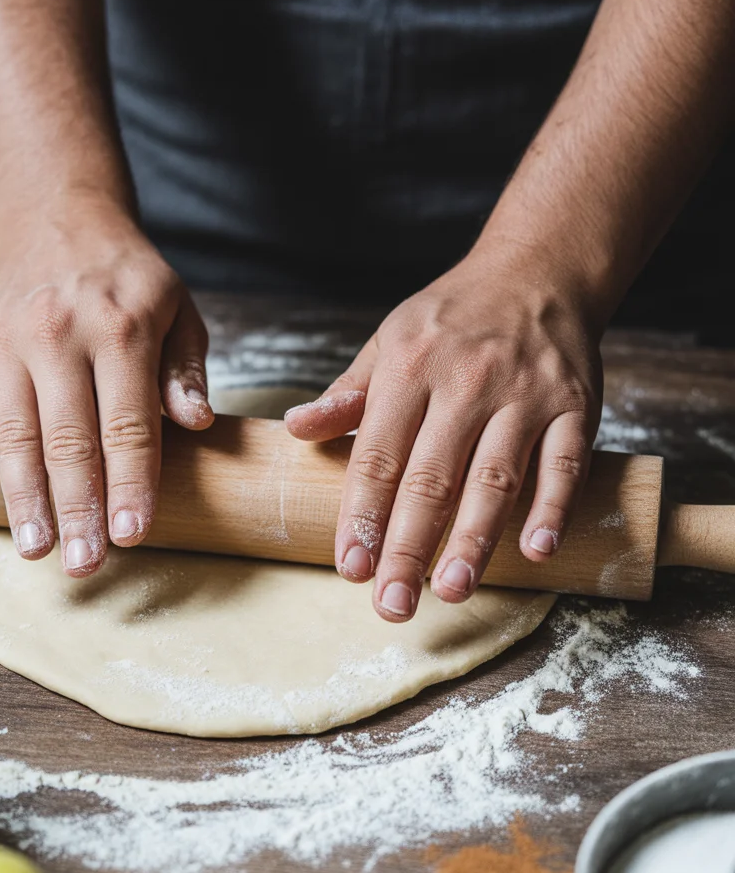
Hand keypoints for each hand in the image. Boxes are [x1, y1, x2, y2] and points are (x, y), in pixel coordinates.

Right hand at [0, 200, 212, 576]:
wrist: (59, 224)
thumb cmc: (129, 282)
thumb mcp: (178, 311)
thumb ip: (185, 370)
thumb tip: (196, 422)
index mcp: (121, 329)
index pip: (128, 422)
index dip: (131, 483)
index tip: (134, 533)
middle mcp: (59, 336)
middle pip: (69, 439)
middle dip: (79, 508)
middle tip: (86, 563)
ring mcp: (8, 344)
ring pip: (15, 434)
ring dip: (25, 499)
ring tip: (38, 550)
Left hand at [285, 244, 604, 620]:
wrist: (538, 270)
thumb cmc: (453, 317)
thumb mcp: (390, 340)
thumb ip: (349, 393)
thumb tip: (297, 428)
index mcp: (410, 369)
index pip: (379, 456)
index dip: (363, 515)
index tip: (350, 567)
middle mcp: (466, 383)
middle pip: (432, 478)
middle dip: (408, 546)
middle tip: (392, 603)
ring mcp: (525, 395)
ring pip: (496, 477)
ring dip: (473, 539)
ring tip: (450, 590)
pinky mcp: (575, 406)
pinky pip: (565, 463)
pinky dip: (553, 508)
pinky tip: (537, 550)